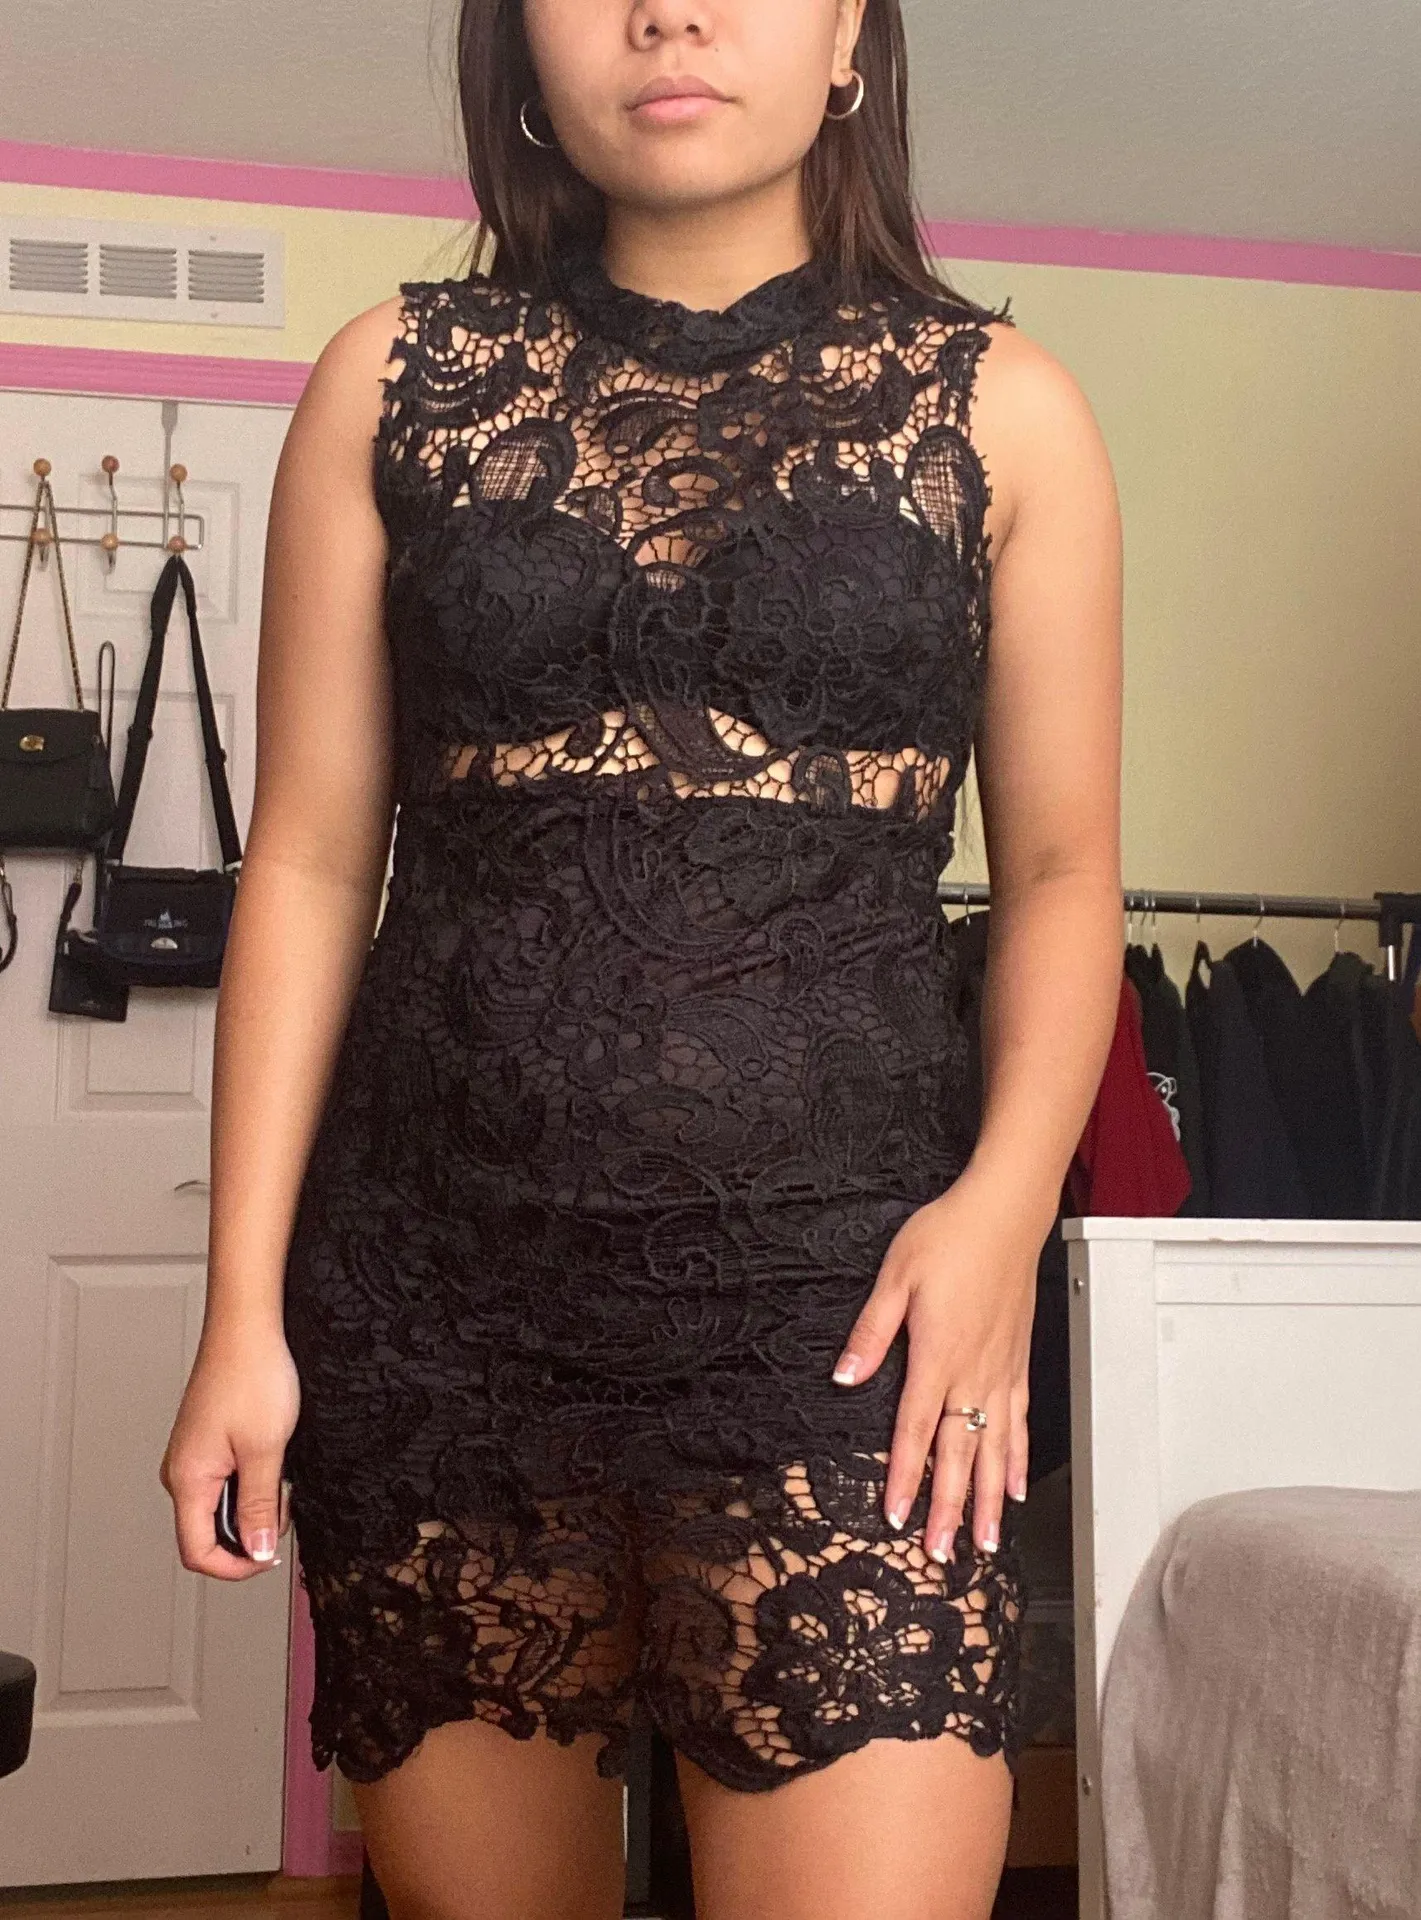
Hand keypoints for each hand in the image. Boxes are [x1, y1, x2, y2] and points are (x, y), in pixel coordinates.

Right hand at [159, 1318, 300, 1580]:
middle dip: (250, 1534)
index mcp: (188, 1479)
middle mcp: (182, 1472)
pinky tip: (273, 1459)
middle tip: (284, 1510)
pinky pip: (226, 1481)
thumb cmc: (252, 1375)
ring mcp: (194, 1456)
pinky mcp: (207, 1443)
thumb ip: (260, 1506)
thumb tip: (257, 1550)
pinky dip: (252, 1482)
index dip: (236, 1567)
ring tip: (280, 1476)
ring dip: (254, 1505)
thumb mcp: (266, 1449)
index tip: (269, 1558)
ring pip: (220, 1506)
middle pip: (207, 1533)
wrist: (246, 1327)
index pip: (198, 1552)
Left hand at [831, 1165, 1040, 1561]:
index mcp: (938, 1357)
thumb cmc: (947, 1238)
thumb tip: (845, 1377)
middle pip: (959, 1454)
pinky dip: (1016, 1459)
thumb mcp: (895, 1278)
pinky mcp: (1017, 1361)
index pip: (915, 1430)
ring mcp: (1000, 1370)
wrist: (1004, 1214)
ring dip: (987, 1498)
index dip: (906, 1478)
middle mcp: (973, 1373)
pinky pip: (1019, 1422)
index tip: (897, 1520)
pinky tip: (1013, 1486)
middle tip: (943, 1557)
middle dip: (949, 1509)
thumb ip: (871, 1333)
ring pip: (994, 1449)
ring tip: (984, 1542)